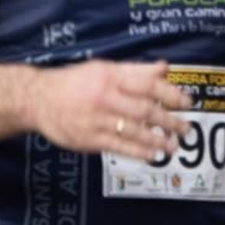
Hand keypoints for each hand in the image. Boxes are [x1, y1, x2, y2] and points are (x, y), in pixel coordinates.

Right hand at [30, 60, 189, 162]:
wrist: (37, 99)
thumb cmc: (73, 82)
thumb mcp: (102, 69)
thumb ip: (134, 70)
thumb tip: (164, 68)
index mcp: (109, 77)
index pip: (147, 85)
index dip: (171, 94)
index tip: (187, 103)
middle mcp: (104, 97)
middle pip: (144, 111)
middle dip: (169, 121)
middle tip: (186, 129)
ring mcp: (96, 120)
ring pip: (134, 131)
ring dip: (157, 140)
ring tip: (174, 146)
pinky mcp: (88, 139)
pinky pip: (118, 147)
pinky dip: (138, 152)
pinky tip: (153, 155)